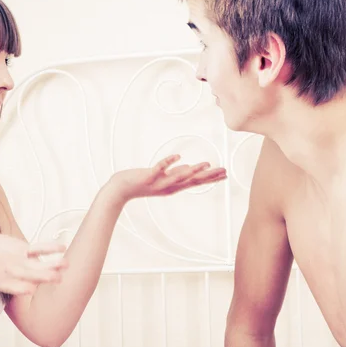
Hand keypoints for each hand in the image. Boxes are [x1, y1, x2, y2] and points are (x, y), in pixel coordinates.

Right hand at [0, 230, 67, 294]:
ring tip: (66, 263)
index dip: (19, 287)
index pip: (9, 286)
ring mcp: (16, 261)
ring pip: (37, 264)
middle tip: (58, 277)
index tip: (30, 288)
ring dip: (51, 264)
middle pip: (28, 276)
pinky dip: (48, 248)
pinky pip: (37, 249)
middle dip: (42, 277)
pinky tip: (62, 247)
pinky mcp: (19, 249)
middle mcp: (8, 273)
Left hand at [108, 154, 226, 202]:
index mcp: (173, 187)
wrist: (120, 189)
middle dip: (208, 176)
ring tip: (206, 164)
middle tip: (224, 171)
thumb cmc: (140, 182)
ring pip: (178, 177)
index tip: (224, 174)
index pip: (195, 182)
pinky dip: (168, 163)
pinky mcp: (148, 177)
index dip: (210, 179)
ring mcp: (158, 183)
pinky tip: (177, 157)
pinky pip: (159, 169)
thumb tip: (188, 167)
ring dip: (192, 170)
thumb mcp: (162, 179)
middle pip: (192, 181)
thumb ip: (175, 174)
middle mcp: (168, 187)